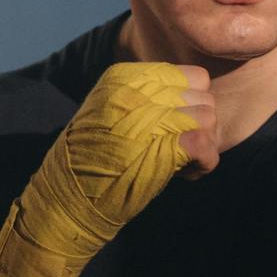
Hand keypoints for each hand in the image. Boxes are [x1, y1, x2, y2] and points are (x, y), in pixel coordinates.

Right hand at [0, 62, 214, 276]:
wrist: (67, 199)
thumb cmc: (94, 161)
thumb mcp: (114, 114)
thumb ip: (151, 99)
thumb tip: (198, 101)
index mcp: (125, 77)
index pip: (193, 77)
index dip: (192, 104)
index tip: (176, 128)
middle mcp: (137, 90)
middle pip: (205, 98)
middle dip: (202, 126)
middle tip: (182, 150)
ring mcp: (149, 116)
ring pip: (209, 118)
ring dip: (206, 145)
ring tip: (182, 164)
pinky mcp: (162, 145)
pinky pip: (205, 144)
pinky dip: (205, 163)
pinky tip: (187, 174)